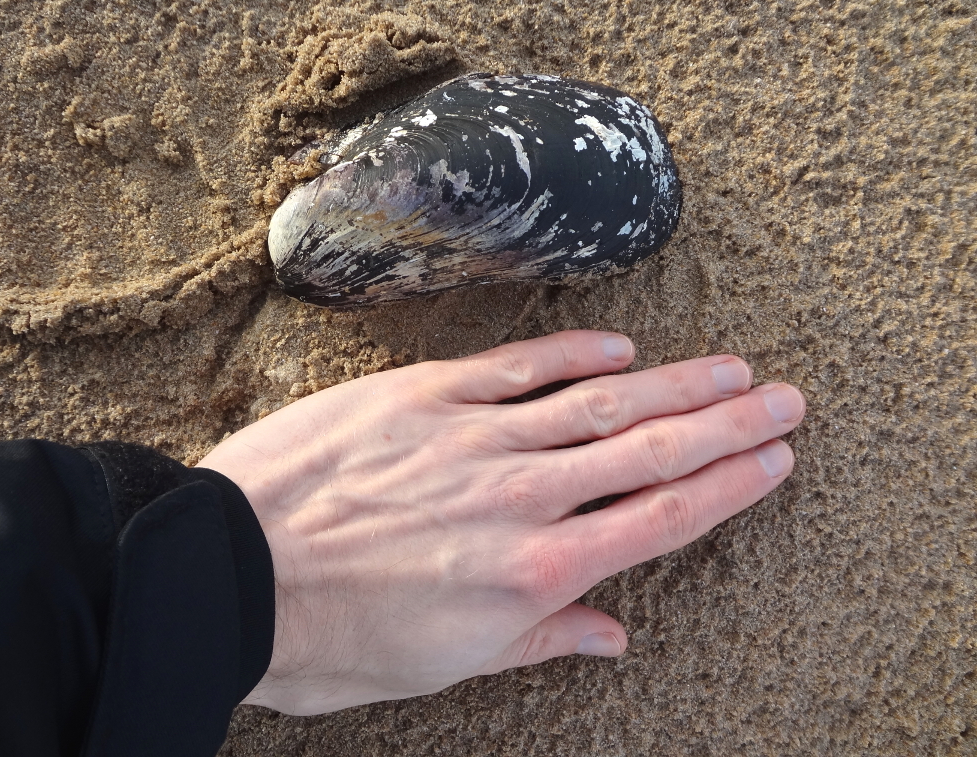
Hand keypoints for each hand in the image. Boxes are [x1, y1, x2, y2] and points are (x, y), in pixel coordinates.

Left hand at [197, 330, 804, 714]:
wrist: (231, 575)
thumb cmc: (329, 638)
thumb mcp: (440, 667)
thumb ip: (538, 640)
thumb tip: (611, 636)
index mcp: (531, 576)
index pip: (657, 520)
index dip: (724, 486)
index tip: (772, 459)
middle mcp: (520, 499)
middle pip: (647, 450)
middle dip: (726, 422)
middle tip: (783, 396)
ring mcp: (473, 439)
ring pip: (595, 403)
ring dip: (671, 382)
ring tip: (727, 365)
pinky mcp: (422, 396)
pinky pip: (514, 369)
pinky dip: (571, 353)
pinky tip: (617, 346)